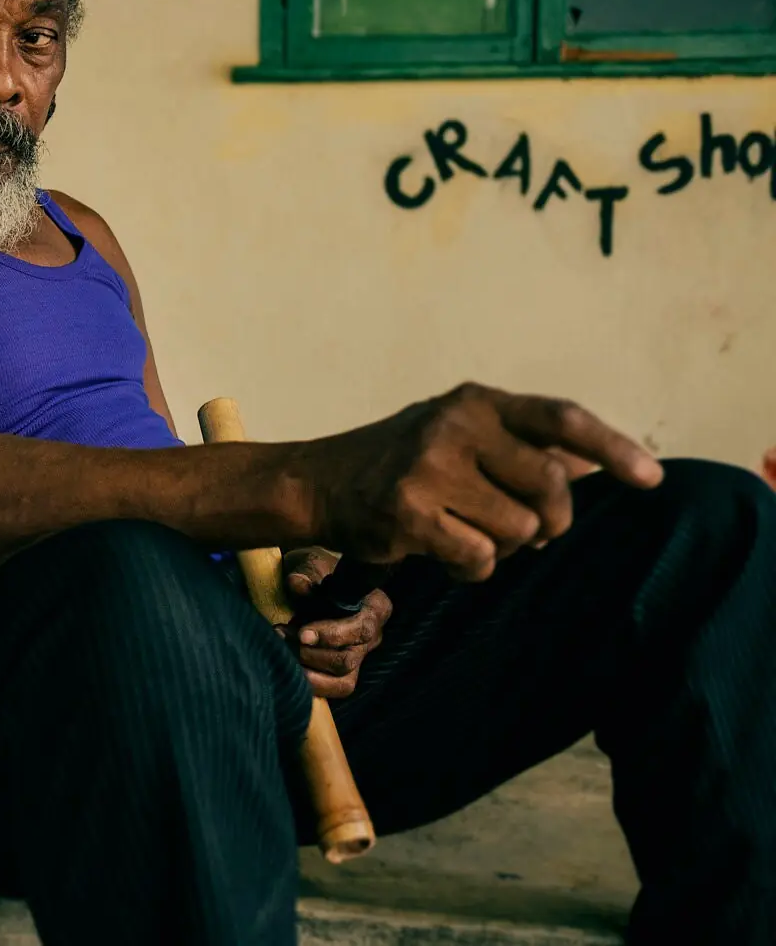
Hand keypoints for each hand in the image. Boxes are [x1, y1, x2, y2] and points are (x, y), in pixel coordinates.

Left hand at [276, 548, 390, 699]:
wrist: (309, 581)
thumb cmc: (315, 571)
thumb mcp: (311, 564)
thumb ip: (307, 574)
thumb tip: (295, 583)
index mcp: (374, 607)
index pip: (361, 628)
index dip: (332, 635)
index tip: (302, 634)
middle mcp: (372, 637)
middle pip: (348, 659)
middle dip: (309, 653)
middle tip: (279, 635)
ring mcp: (359, 657)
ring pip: (343, 681)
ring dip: (307, 671)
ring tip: (281, 651)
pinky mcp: (342, 674)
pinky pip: (333, 690)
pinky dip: (309, 683)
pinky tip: (287, 669)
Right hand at [299, 383, 662, 582]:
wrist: (317, 480)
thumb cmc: (402, 462)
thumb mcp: (460, 435)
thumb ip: (521, 447)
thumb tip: (594, 469)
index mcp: (476, 401)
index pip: (561, 418)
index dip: (613, 448)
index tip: (652, 480)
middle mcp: (454, 425)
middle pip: (551, 487)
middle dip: (551, 520)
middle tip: (531, 531)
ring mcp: (429, 468)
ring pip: (518, 531)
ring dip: (502, 547)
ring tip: (466, 533)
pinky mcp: (408, 513)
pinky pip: (479, 559)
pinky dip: (472, 568)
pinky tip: (444, 552)